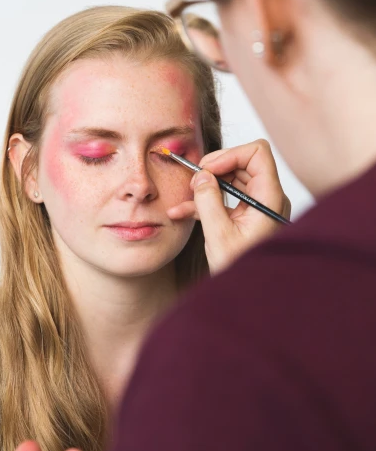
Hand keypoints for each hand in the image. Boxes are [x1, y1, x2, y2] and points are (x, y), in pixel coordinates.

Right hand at [167, 139, 290, 273]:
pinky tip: (182, 211)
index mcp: (270, 198)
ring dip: (206, 186)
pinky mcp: (248, 216)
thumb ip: (207, 201)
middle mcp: (268, 198)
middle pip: (243, 162)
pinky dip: (206, 201)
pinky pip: (227, 197)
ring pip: (232, 179)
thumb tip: (201, 176)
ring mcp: (259, 207)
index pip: (257, 153)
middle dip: (214, 169)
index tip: (207, 169)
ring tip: (185, 197)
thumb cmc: (241, 270)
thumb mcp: (219, 235)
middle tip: (193, 181)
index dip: (230, 155)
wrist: (250, 297)